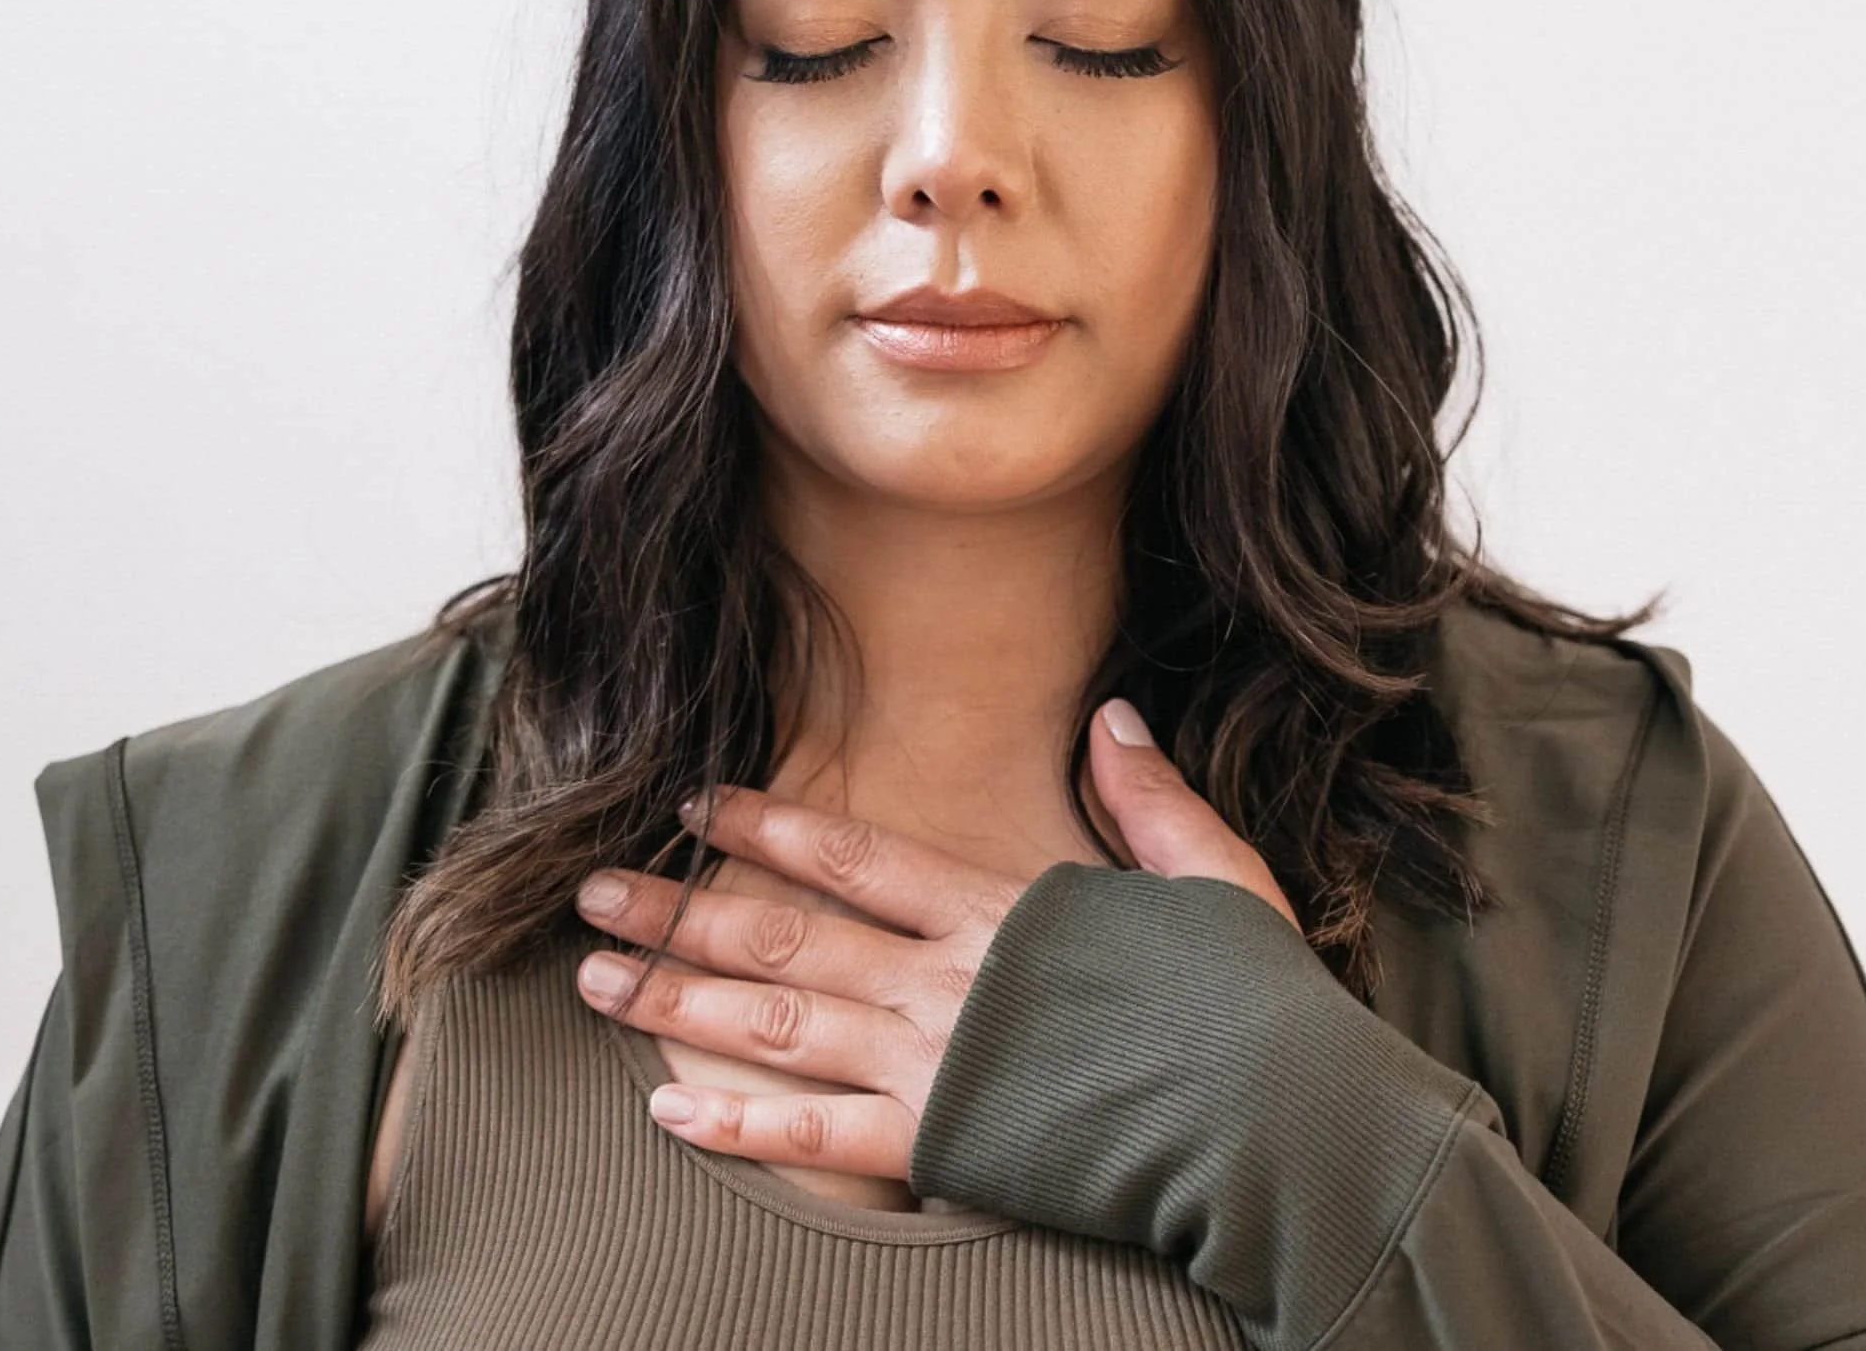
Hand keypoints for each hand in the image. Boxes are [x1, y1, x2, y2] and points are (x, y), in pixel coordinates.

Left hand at [570, 697, 1298, 1180]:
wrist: (1274, 1125)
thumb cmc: (1249, 1005)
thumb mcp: (1213, 874)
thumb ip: (1148, 797)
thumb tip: (1110, 719)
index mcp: (1002, 907)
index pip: (858, 853)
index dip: (769, 826)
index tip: (697, 804)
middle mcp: (948, 977)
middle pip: (785, 936)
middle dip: (679, 912)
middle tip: (591, 893)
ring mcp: (936, 1063)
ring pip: (775, 1025)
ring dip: (676, 1002)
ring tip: (595, 982)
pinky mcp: (942, 1147)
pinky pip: (817, 1137)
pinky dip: (736, 1125)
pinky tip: (669, 1112)